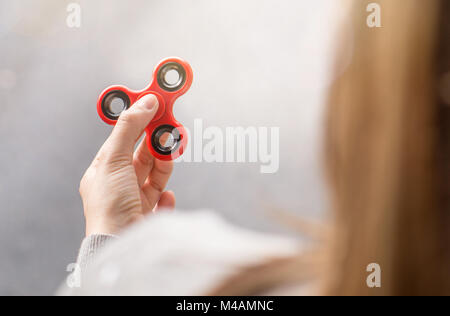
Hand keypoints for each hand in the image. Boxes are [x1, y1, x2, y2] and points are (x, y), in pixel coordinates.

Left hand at [79, 94, 174, 235]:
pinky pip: (162, 199)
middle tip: (172, 127)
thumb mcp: (113, 159)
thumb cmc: (109, 206)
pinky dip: (167, 196)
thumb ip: (129, 128)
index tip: (157, 104)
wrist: (119, 244)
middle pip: (143, 155)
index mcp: (104, 170)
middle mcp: (119, 184)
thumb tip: (146, 101)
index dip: (140, 120)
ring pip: (156, 174)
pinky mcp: (149, 215)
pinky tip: (166, 196)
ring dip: (165, 163)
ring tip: (172, 154)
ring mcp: (134, 200)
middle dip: (158, 141)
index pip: (124, 138)